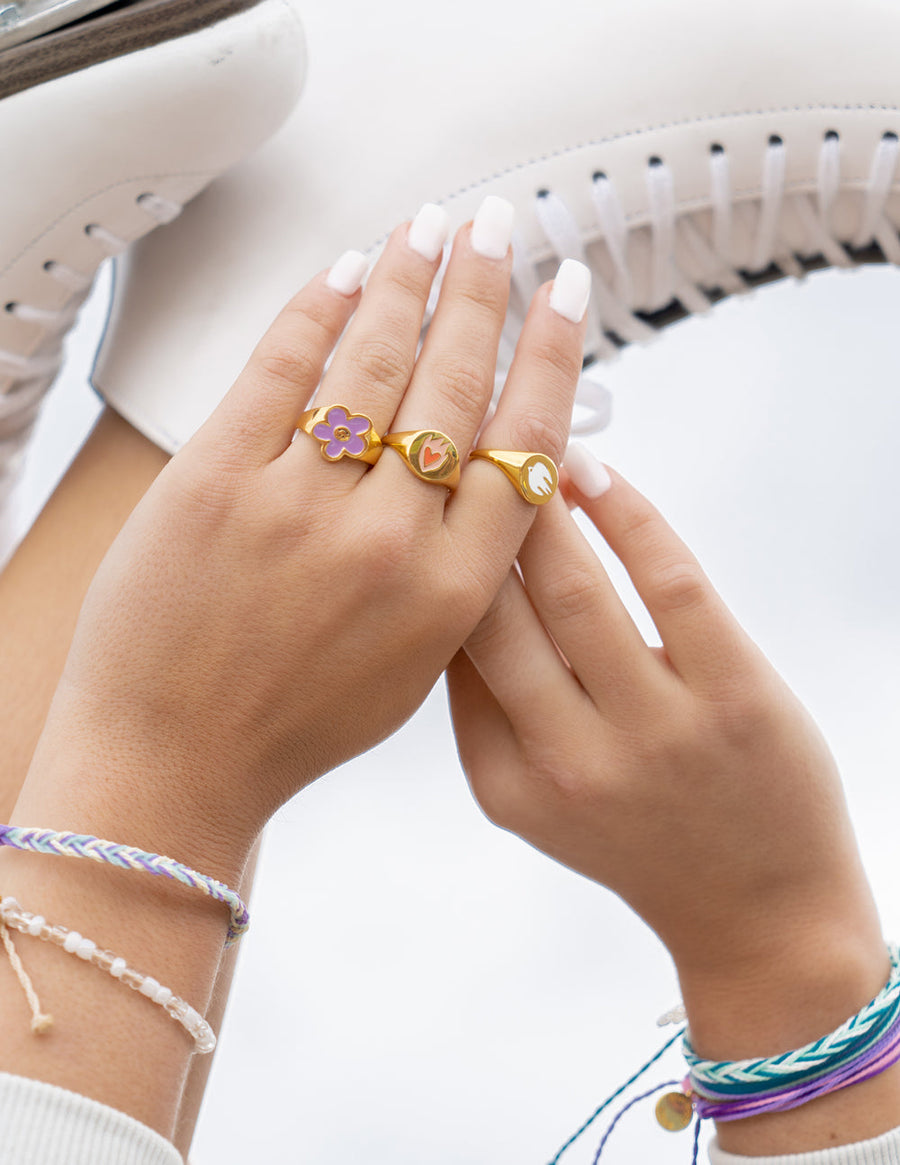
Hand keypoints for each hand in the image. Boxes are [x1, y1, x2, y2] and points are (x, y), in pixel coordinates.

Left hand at [23, 202, 587, 874]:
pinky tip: (345, 271)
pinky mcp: (213, 483)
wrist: (174, 760)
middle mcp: (386, 542)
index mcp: (451, 593)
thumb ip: (462, 574)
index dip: (549, 357)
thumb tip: (490, 475)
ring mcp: (297, 507)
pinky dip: (317, 311)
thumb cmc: (296, 723)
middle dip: (485, 293)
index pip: (524, 445)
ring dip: (409, 281)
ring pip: (374, 364)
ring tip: (433, 228)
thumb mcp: (416, 664)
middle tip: (505, 229)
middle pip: (456, 386)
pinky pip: (279, 372)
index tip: (567, 293)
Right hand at [447, 460, 891, 1113]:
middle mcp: (571, 760)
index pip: (448, 653)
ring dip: (541, 502)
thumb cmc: (637, 837)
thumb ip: (486, 708)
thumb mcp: (531, 799)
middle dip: (468, 518)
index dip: (430, 566)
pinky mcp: (733, 694)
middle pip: (495, 612)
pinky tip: (597, 478)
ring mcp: (655, 729)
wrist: (754, 906)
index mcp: (507, 782)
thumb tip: (454, 587)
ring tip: (522, 445)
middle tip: (454, 448)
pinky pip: (670, 580)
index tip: (419, 503)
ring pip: (573, 586)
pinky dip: (629, 515)